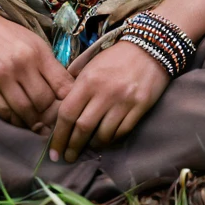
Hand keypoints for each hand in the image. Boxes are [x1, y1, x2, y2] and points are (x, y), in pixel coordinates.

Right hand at [0, 11, 73, 131]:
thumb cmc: (9, 37)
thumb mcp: (35, 44)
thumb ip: (51, 67)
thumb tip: (68, 93)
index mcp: (37, 53)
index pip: (62, 86)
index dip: (68, 103)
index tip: (67, 110)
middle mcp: (20, 65)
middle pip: (43, 102)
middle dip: (49, 116)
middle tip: (51, 122)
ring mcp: (0, 76)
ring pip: (24, 111)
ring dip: (32, 122)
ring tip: (36, 125)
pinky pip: (3, 113)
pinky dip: (14, 121)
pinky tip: (18, 120)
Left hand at [49, 40, 170, 162]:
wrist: (150, 46)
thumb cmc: (116, 56)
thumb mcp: (91, 64)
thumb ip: (76, 84)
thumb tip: (61, 109)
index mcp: (88, 80)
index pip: (67, 113)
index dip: (58, 135)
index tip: (54, 150)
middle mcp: (104, 92)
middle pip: (82, 128)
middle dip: (72, 147)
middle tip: (67, 158)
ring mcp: (123, 101)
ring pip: (103, 134)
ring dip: (93, 145)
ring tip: (88, 148)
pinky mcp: (140, 107)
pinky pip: (122, 132)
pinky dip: (112, 140)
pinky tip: (106, 140)